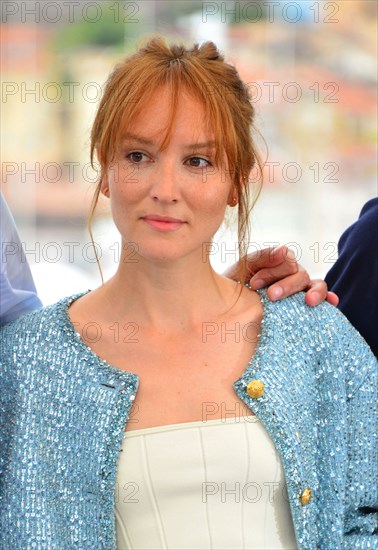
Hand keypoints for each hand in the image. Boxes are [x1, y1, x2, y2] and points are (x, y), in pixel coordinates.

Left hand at [223, 246, 338, 306]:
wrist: (229, 306)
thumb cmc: (236, 285)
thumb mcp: (243, 269)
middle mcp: (293, 273)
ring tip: (309, 302)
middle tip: (270, 296)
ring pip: (316, 285)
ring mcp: (302, 288)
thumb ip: (261, 258)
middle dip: (287, 285)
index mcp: (279, 262)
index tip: (253, 284)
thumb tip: (284, 250)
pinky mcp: (306, 304)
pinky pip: (323, 299)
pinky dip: (330, 299)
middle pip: (300, 274)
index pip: (285, 262)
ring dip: (315, 292)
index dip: (271, 272)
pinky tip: (332, 303)